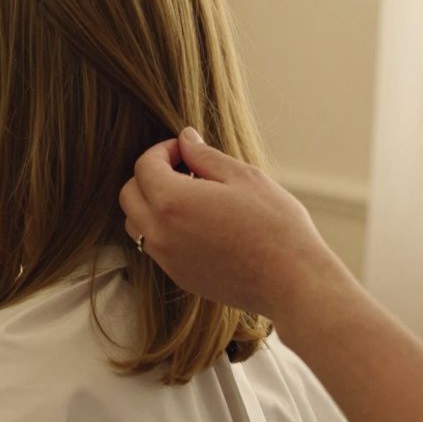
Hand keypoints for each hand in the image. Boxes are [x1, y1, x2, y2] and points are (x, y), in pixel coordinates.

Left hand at [120, 127, 348, 323]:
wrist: (293, 282)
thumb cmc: (275, 226)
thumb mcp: (243, 177)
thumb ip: (205, 156)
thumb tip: (185, 139)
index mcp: (172, 202)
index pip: (144, 165)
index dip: (163, 150)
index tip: (185, 150)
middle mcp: (160, 233)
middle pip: (129, 194)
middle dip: (149, 175)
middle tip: (184, 169)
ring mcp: (167, 259)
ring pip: (136, 223)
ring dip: (151, 204)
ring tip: (190, 196)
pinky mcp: (179, 276)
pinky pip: (155, 246)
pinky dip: (163, 228)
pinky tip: (198, 222)